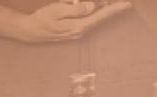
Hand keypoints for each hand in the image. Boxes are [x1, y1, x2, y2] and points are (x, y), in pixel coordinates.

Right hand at [16, 1, 131, 42]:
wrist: (30, 31)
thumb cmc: (42, 19)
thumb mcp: (58, 10)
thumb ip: (76, 10)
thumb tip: (92, 7)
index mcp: (78, 26)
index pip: (101, 16)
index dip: (115, 9)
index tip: (127, 4)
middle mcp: (80, 32)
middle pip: (101, 18)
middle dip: (113, 9)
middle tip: (125, 3)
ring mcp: (76, 33)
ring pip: (95, 19)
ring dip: (105, 11)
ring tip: (115, 4)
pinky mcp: (72, 31)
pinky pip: (88, 21)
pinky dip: (96, 14)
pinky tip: (99, 9)